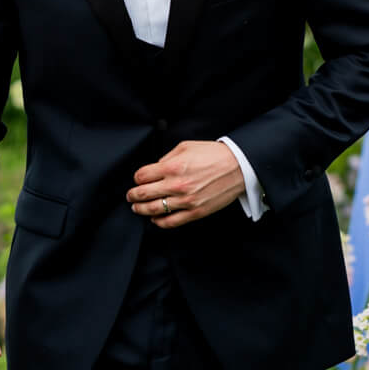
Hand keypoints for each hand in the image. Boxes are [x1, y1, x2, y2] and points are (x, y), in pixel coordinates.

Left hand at [126, 139, 245, 227]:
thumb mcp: (185, 147)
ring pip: (153, 210)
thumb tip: (155, 168)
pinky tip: (155, 219)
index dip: (137, 178)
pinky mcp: (195, 212)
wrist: (238, 167)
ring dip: (141, 209)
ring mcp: (185, 200)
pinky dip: (159, 222)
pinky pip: (171, 222)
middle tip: (130, 196)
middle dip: (132, 195)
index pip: (141, 176)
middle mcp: (176, 185)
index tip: (138, 180)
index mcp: (171, 167)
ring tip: (137, 208)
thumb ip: (166, 158)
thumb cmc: (214, 155)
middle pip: (143, 194)